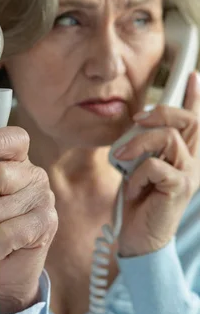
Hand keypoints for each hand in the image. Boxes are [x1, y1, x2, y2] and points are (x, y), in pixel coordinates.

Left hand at [114, 72, 199, 256]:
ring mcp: (188, 175)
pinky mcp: (179, 188)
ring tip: (122, 158)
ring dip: (139, 145)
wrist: (139, 239)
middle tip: (137, 119)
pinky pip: (155, 165)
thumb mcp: (139, 166)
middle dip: (161, 112)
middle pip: (188, 120)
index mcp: (184, 155)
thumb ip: (145, 146)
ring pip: (168, 138)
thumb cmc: (138, 203)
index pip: (195, 120)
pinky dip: (136, 174)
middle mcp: (193, 162)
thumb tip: (138, 123)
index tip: (193, 75)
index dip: (196, 97)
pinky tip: (133, 188)